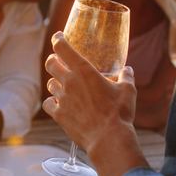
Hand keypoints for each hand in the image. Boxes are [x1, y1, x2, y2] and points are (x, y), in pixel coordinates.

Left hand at [42, 31, 148, 175]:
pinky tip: (58, 104)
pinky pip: (48, 103)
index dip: (58, 40)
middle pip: (51, 64)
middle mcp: (69, 81)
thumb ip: (126, 77)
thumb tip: (128, 70)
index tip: (58, 37)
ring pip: (50, 84)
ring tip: (64, 85)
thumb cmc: (119, 113)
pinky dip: (51, 102)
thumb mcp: (128, 90)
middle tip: (58, 61)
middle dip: (53, 60)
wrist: (108, 138)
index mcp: (84, 71)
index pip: (63, 48)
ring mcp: (61, 98)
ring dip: (56, 82)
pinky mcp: (58, 114)